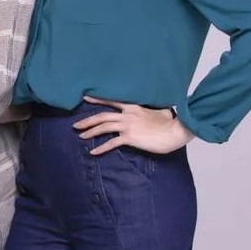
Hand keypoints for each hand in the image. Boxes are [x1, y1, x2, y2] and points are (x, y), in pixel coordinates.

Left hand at [75, 96, 194, 154]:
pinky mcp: (130, 138)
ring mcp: (128, 126)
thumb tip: (155, 110)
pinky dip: (101, 148)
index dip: (97, 99)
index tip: (85, 97)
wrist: (175, 132)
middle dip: (87, 120)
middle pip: (102, 116)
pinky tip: (93, 152)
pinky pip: (111, 143)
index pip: (111, 101)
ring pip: (103, 127)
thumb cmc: (170, 123)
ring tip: (81, 136)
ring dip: (90, 132)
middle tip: (76, 125)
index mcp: (133, 107)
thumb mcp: (160, 111)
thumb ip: (152, 110)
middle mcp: (127, 115)